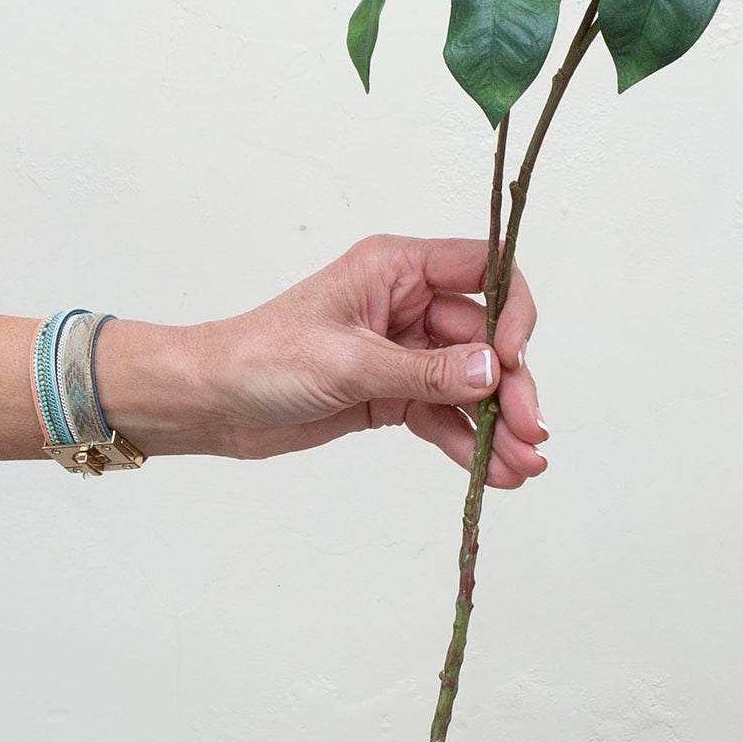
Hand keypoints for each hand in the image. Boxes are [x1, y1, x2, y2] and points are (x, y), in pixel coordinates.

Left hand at [100, 236, 546, 487]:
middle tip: (531, 434)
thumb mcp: (349, 362)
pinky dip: (467, 442)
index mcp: (395, 268)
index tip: (513, 359)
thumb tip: (494, 372)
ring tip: (524, 468)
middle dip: (511, 387)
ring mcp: (402, 351)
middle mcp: (407, 303)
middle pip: (485, 338)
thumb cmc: (262, 358)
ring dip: (496, 425)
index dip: (511, 310)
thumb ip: (426, 371)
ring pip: (469, 384)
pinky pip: (443, 415)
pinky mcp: (391, 393)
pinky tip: (494, 473)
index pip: (482, 268)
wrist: (211, 402)